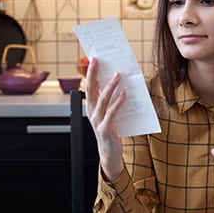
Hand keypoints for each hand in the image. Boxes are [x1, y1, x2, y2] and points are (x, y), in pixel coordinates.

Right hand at [85, 57, 125, 180]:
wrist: (109, 153)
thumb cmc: (110, 130)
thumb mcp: (108, 113)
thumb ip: (110, 99)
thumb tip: (117, 81)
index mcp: (91, 107)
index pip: (89, 86)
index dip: (90, 72)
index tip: (94, 59)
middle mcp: (91, 112)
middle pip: (91, 89)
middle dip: (94, 74)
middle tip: (98, 60)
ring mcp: (97, 121)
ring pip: (102, 100)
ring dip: (110, 86)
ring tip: (117, 75)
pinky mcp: (105, 129)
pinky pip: (112, 113)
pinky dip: (118, 102)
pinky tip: (124, 94)